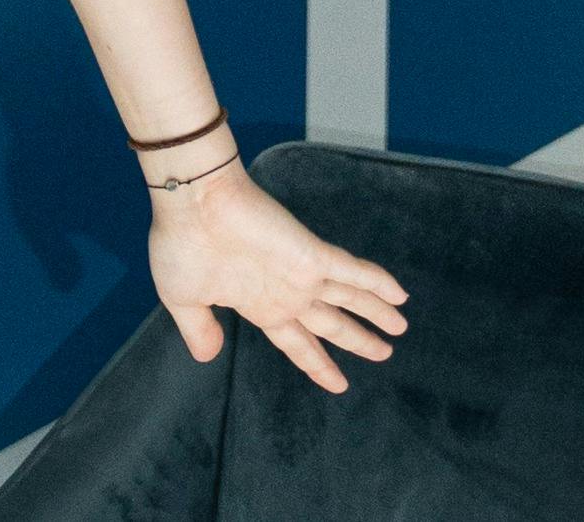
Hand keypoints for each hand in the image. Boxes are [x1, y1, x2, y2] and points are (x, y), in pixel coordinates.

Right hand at [146, 163, 409, 394]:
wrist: (189, 202)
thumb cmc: (182, 246)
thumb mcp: (183, 299)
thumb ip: (199, 329)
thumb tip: (207, 358)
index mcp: (258, 304)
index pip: (296, 341)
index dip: (317, 362)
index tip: (337, 381)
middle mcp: (286, 292)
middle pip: (330, 322)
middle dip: (356, 339)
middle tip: (383, 352)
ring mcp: (301, 274)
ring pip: (349, 298)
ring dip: (376, 312)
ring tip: (401, 327)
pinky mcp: (311, 254)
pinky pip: (353, 271)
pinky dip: (377, 282)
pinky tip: (400, 294)